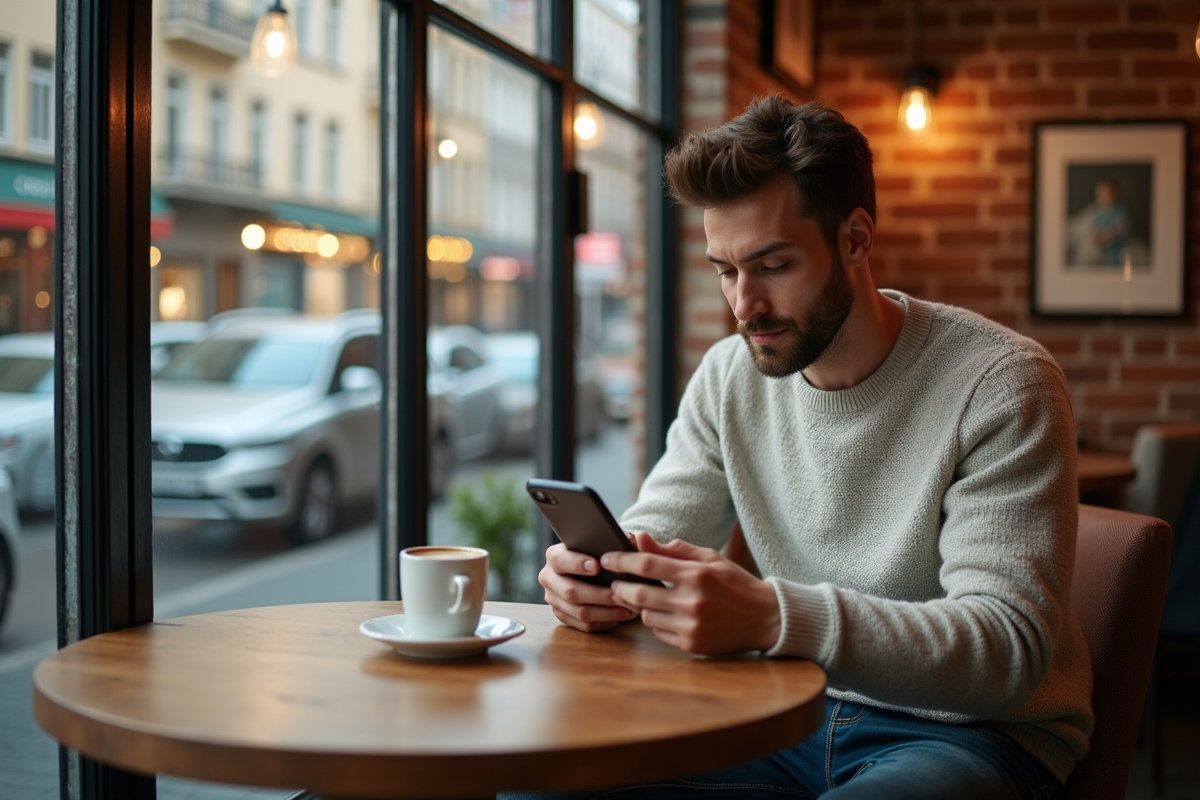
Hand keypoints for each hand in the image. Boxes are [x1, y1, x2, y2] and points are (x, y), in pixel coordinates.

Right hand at [539, 542, 638, 631]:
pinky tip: (620, 616)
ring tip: (627, 608)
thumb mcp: (601, 543)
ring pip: (579, 612)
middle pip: (570, 591)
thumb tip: (631, 538)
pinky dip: (604, 622)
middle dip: (598, 594)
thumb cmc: (597, 555)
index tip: (597, 566)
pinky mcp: (563, 616)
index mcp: (554, 556)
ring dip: (606, 612)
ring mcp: (554, 600)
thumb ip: (615, 541)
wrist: (588, 571)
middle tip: (619, 594)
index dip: (578, 564)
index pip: (561, 560)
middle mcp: (549, 578)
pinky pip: (584, 625)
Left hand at [603, 532, 780, 655]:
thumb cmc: (734, 583)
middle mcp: (692, 602)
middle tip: (616, 582)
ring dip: (643, 606)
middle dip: (622, 587)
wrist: (765, 619)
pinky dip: (659, 623)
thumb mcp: (708, 558)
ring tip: (651, 597)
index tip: (607, 557)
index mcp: (696, 574)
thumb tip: (640, 538)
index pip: (646, 565)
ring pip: (647, 616)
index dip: (621, 560)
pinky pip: (659, 633)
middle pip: (639, 594)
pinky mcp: (692, 645)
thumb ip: (673, 549)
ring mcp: (691, 627)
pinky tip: (669, 615)